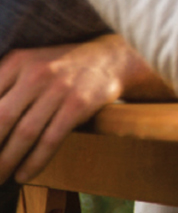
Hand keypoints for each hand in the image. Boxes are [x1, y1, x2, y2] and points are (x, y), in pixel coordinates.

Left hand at [0, 37, 142, 182]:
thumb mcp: (28, 65)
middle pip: (2, 119)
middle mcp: (38, 71)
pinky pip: (50, 140)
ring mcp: (61, 87)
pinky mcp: (79, 104)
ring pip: (25, 134)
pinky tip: (23, 174)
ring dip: (7, 162)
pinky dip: (34, 162)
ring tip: (0, 177)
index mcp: (19, 61)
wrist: (109, 58)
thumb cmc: (59, 67)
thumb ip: (3, 87)